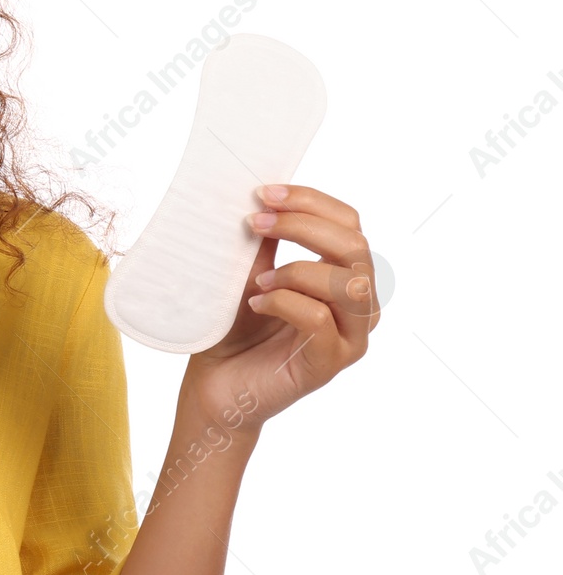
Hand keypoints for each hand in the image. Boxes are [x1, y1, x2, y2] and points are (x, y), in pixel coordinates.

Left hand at [181, 183, 378, 428]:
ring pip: (347, 283)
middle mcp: (358, 305)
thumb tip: (263, 193)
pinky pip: (320, 320)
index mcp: (344, 274)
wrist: (215, 381)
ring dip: (295, 269)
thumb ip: (267, 238)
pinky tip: (257, 303)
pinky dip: (284, 302)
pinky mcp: (329, 364)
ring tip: (258, 280)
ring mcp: (350, 337)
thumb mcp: (250, 269)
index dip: (311, 200)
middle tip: (254, 222)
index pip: (349, 223)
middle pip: (354, 246)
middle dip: (302, 225)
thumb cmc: (236, 324)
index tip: (263, 193)